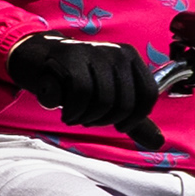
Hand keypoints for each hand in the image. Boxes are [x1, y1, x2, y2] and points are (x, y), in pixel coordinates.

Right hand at [6, 35, 163, 137]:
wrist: (37, 59)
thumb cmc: (75, 79)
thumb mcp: (108, 97)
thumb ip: (132, 120)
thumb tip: (157, 143)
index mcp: (131, 59)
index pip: (147, 95)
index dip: (133, 119)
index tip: (117, 125)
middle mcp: (116, 53)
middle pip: (123, 103)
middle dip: (104, 121)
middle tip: (88, 120)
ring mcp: (93, 52)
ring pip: (102, 100)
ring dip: (85, 118)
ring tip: (74, 115)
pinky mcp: (70, 56)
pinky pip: (80, 94)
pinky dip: (72, 111)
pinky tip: (65, 112)